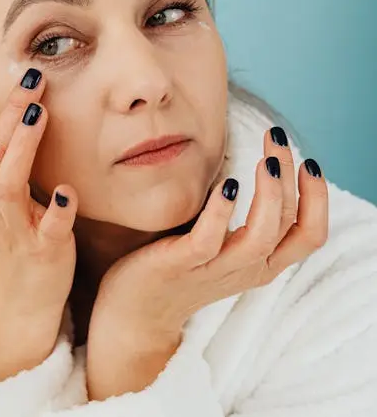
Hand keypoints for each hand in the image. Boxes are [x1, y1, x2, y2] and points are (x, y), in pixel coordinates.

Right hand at [0, 69, 77, 384]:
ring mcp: (14, 229)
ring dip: (22, 147)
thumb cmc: (1, 245)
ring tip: (38, 113)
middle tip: (27, 78)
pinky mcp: (45, 249)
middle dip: (5, 114)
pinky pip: (49, 228)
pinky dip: (56, 210)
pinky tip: (67, 191)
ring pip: (10, 183)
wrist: (18, 305)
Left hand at [86, 126, 328, 398]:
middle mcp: (245, 268)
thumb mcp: (221, 246)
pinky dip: (221, 211)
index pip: (310, 234)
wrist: (133, 311)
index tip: (307, 162)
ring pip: (261, 237)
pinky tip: (227, 184)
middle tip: (278, 139)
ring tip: (266, 161)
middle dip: (291, 178)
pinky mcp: (180, 265)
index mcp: (260, 263)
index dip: (317, 198)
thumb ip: (239, 221)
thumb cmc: (177, 267)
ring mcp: (214, 269)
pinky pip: (208, 240)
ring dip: (270, 195)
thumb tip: (250, 169)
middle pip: (289, 226)